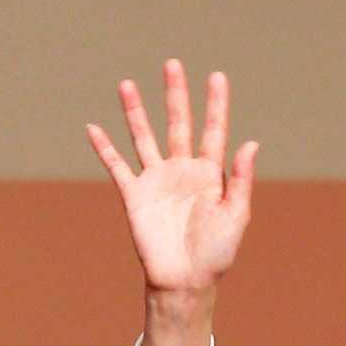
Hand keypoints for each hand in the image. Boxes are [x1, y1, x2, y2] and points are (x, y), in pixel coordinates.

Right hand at [86, 58, 258, 294]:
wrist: (186, 280)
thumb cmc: (217, 252)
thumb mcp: (236, 215)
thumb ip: (241, 179)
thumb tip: (251, 143)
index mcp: (211, 173)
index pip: (214, 129)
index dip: (216, 104)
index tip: (217, 76)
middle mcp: (183, 170)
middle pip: (178, 124)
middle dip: (176, 95)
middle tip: (172, 64)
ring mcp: (157, 180)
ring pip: (145, 137)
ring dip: (136, 112)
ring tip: (126, 84)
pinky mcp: (135, 196)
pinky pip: (117, 167)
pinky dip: (104, 148)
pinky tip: (93, 128)